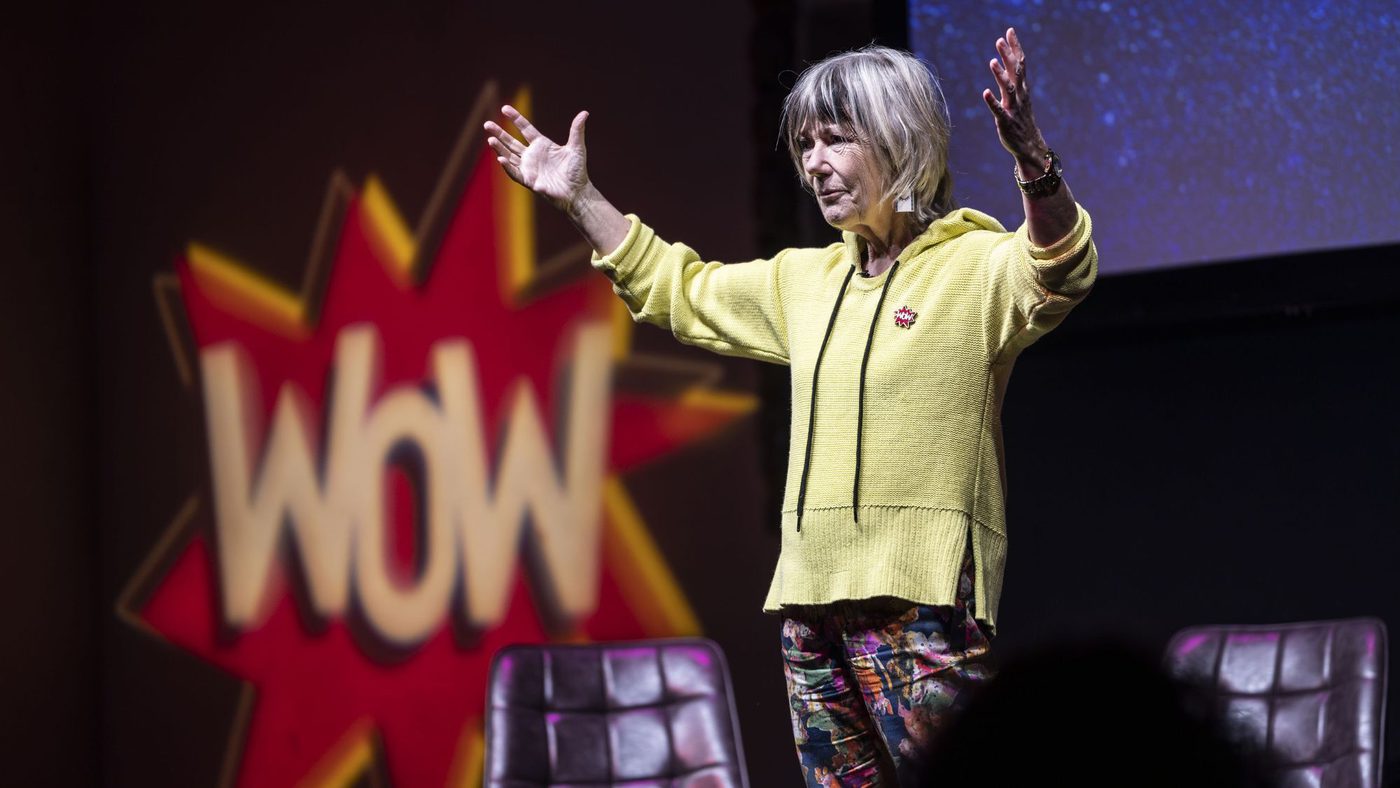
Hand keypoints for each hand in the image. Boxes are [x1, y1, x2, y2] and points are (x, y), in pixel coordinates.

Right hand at [484, 106, 590, 212]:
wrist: (578, 192)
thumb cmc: (577, 171)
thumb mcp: (577, 148)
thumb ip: (577, 131)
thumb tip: (584, 113)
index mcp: (542, 145)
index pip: (525, 128)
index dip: (515, 118)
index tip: (504, 108)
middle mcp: (533, 155)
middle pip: (511, 142)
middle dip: (499, 133)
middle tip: (487, 124)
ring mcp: (529, 168)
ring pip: (509, 156)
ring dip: (499, 148)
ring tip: (490, 139)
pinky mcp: (529, 181)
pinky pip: (515, 173)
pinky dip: (508, 166)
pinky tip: (501, 158)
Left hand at [982, 27, 1049, 174]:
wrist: (1029, 146)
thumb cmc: (1021, 119)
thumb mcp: (1019, 96)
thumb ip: (1013, 78)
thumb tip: (1007, 60)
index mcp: (1022, 88)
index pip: (1020, 63)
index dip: (1015, 47)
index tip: (1009, 31)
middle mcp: (1019, 96)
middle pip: (1015, 72)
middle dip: (1008, 56)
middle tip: (1000, 40)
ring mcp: (1013, 109)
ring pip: (1008, 89)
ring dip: (1000, 75)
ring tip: (992, 62)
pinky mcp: (1006, 122)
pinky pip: (999, 111)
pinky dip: (992, 102)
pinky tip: (985, 93)